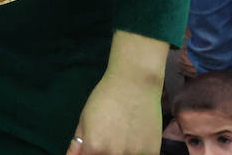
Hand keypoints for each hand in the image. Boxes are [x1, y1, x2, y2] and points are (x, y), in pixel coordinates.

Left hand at [68, 31, 164, 154]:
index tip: (92, 148)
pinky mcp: (152, 152)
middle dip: (103, 153)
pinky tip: (134, 140)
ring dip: (121, 153)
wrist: (135, 84)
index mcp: (94, 147)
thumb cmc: (104, 98)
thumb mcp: (85, 119)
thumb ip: (78, 143)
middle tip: (108, 138)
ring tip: (121, 136)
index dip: (89, 153)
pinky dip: (136, 152)